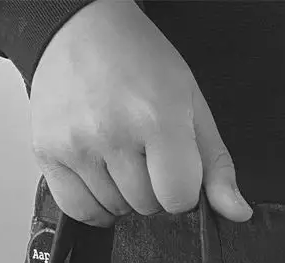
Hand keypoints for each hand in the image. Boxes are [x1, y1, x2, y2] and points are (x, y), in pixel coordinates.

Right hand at [28, 0, 251, 226]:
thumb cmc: (139, 60)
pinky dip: (94, 204)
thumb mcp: (191, 103)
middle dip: (153, 188)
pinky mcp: (47, 153)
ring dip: (123, 194)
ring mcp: (76, 145)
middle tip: (144, 150)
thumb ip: (216, 165)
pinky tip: (101, 178)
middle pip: (147, 207)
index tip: (175, 166)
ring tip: (119, 154)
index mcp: (156, 118)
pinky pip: (79, 210)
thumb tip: (237, 213)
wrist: (79, 27)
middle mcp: (112, 133)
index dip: (183, 189)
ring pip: (115, 210)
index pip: (179, 198)